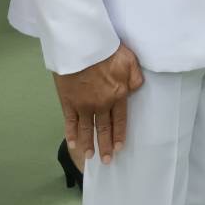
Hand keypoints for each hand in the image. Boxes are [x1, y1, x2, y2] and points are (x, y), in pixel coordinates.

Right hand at [54, 43, 144, 169]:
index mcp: (118, 95)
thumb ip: (135, 78)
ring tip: (89, 156)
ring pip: (87, 129)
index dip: (119, 134)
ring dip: (89, 144)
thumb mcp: (130, 60)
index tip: (119, 147)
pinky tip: (73, 143)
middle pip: (103, 128)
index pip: (120, 120)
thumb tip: (135, 90)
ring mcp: (83, 105)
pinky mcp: (68, 101)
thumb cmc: (107, 49)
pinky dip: (71, 133)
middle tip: (107, 160)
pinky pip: (70, 122)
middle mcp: (101, 104)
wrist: (81, 45)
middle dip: (105, 145)